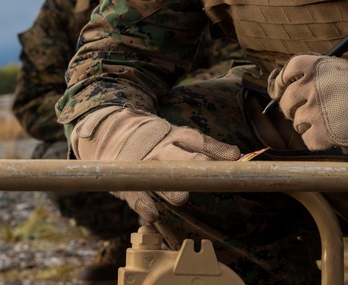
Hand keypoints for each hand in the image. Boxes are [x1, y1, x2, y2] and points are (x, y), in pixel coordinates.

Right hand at [70, 106, 240, 220]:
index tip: (235, 156)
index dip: (215, 148)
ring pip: (158, 176)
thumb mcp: (175, 137)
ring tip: (181, 197)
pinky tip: (153, 213)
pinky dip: (144, 204)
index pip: (197, 140)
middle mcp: (159, 149)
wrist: (108, 134)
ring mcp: (141, 165)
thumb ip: (204, 148)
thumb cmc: (153, 141)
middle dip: (192, 164)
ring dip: (170, 187)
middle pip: (178, 156)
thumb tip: (240, 157)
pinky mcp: (127, 183)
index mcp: (173, 136)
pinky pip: (136, 196)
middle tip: (206, 173)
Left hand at [267, 54, 347, 164]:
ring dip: (308, 125)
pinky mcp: (323, 134)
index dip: (282, 82)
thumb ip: (311, 75)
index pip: (287, 70)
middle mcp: (318, 85)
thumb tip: (276, 86)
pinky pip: (306, 139)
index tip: (282, 90)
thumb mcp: (340, 73)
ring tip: (332, 122)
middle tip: (314, 111)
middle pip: (286, 99)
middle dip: (295, 108)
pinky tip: (334, 135)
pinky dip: (317, 141)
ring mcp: (319, 110)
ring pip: (295, 121)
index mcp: (322, 66)